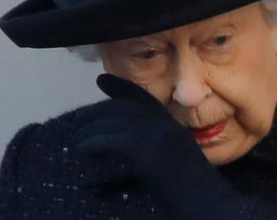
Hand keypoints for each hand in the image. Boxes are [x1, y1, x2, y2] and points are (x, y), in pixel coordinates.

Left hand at [72, 73, 245, 218]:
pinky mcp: (140, 150)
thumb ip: (157, 143)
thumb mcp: (177, 157)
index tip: (101, 80)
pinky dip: (90, 145)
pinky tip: (81, 151)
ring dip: (87, 132)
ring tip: (74, 142)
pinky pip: (107, 143)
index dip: (119, 86)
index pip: (141, 97)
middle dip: (94, 113)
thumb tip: (128, 142)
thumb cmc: (192, 188)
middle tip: (76, 121)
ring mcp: (151, 135)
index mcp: (169, 124)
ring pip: (109, 124)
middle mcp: (160, 123)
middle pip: (119, 109)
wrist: (202, 198)